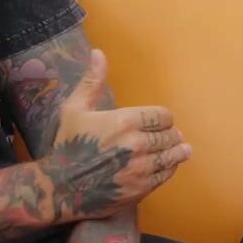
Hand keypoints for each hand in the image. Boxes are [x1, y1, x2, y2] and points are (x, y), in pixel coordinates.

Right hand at [40, 50, 190, 219]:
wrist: (60, 188)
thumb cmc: (66, 146)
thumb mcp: (74, 109)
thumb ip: (92, 81)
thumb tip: (98, 53)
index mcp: (124, 121)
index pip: (161, 116)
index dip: (164, 117)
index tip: (163, 120)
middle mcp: (137, 145)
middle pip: (168, 136)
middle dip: (171, 134)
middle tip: (174, 135)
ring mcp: (141, 169)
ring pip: (171, 156)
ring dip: (178, 151)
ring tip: (183, 149)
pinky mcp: (141, 189)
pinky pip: (164, 176)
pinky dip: (169, 169)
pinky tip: (169, 166)